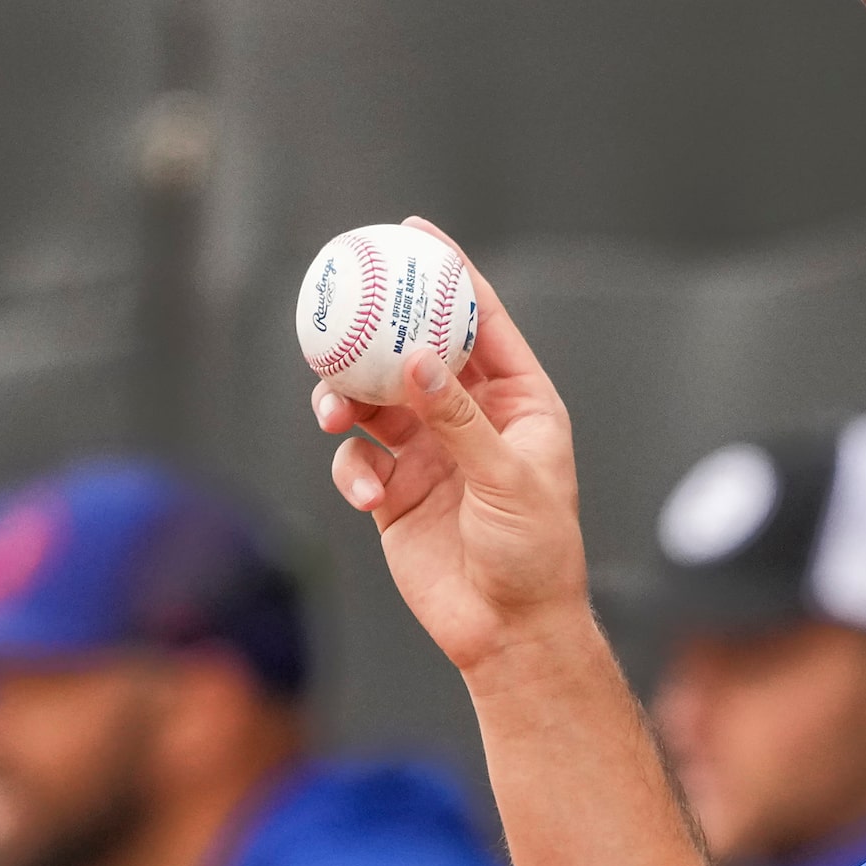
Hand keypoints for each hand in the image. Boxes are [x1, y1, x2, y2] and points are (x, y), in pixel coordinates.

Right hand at [312, 218, 591, 677]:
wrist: (509, 634)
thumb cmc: (534, 555)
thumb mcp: (506, 478)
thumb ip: (457, 418)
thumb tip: (415, 357)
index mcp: (517, 403)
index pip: (481, 321)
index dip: (449, 272)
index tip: (413, 231)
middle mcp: (470, 420)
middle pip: (412, 353)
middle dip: (375, 331)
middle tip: (340, 306)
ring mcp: (429, 455)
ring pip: (372, 404)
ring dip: (346, 402)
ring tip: (332, 410)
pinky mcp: (396, 495)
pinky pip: (358, 462)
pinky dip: (355, 472)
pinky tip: (369, 496)